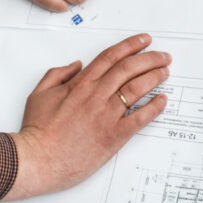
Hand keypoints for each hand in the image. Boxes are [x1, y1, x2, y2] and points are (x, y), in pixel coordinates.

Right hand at [3, 33, 169, 199]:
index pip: (112, 56)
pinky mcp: (113, 136)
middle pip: (129, 68)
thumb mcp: (40, 94)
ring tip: (165, 72)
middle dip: (150, 58)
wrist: (37, 161)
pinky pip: (139, 118)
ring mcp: (106, 115)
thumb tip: (76, 65)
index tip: (145, 40)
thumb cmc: (37, 131)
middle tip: (163, 56)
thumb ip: (58, 74)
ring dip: (154, 77)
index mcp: (80, 84)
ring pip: (137, 88)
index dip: (131, 45)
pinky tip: (162, 101)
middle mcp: (96, 95)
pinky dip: (154, 108)